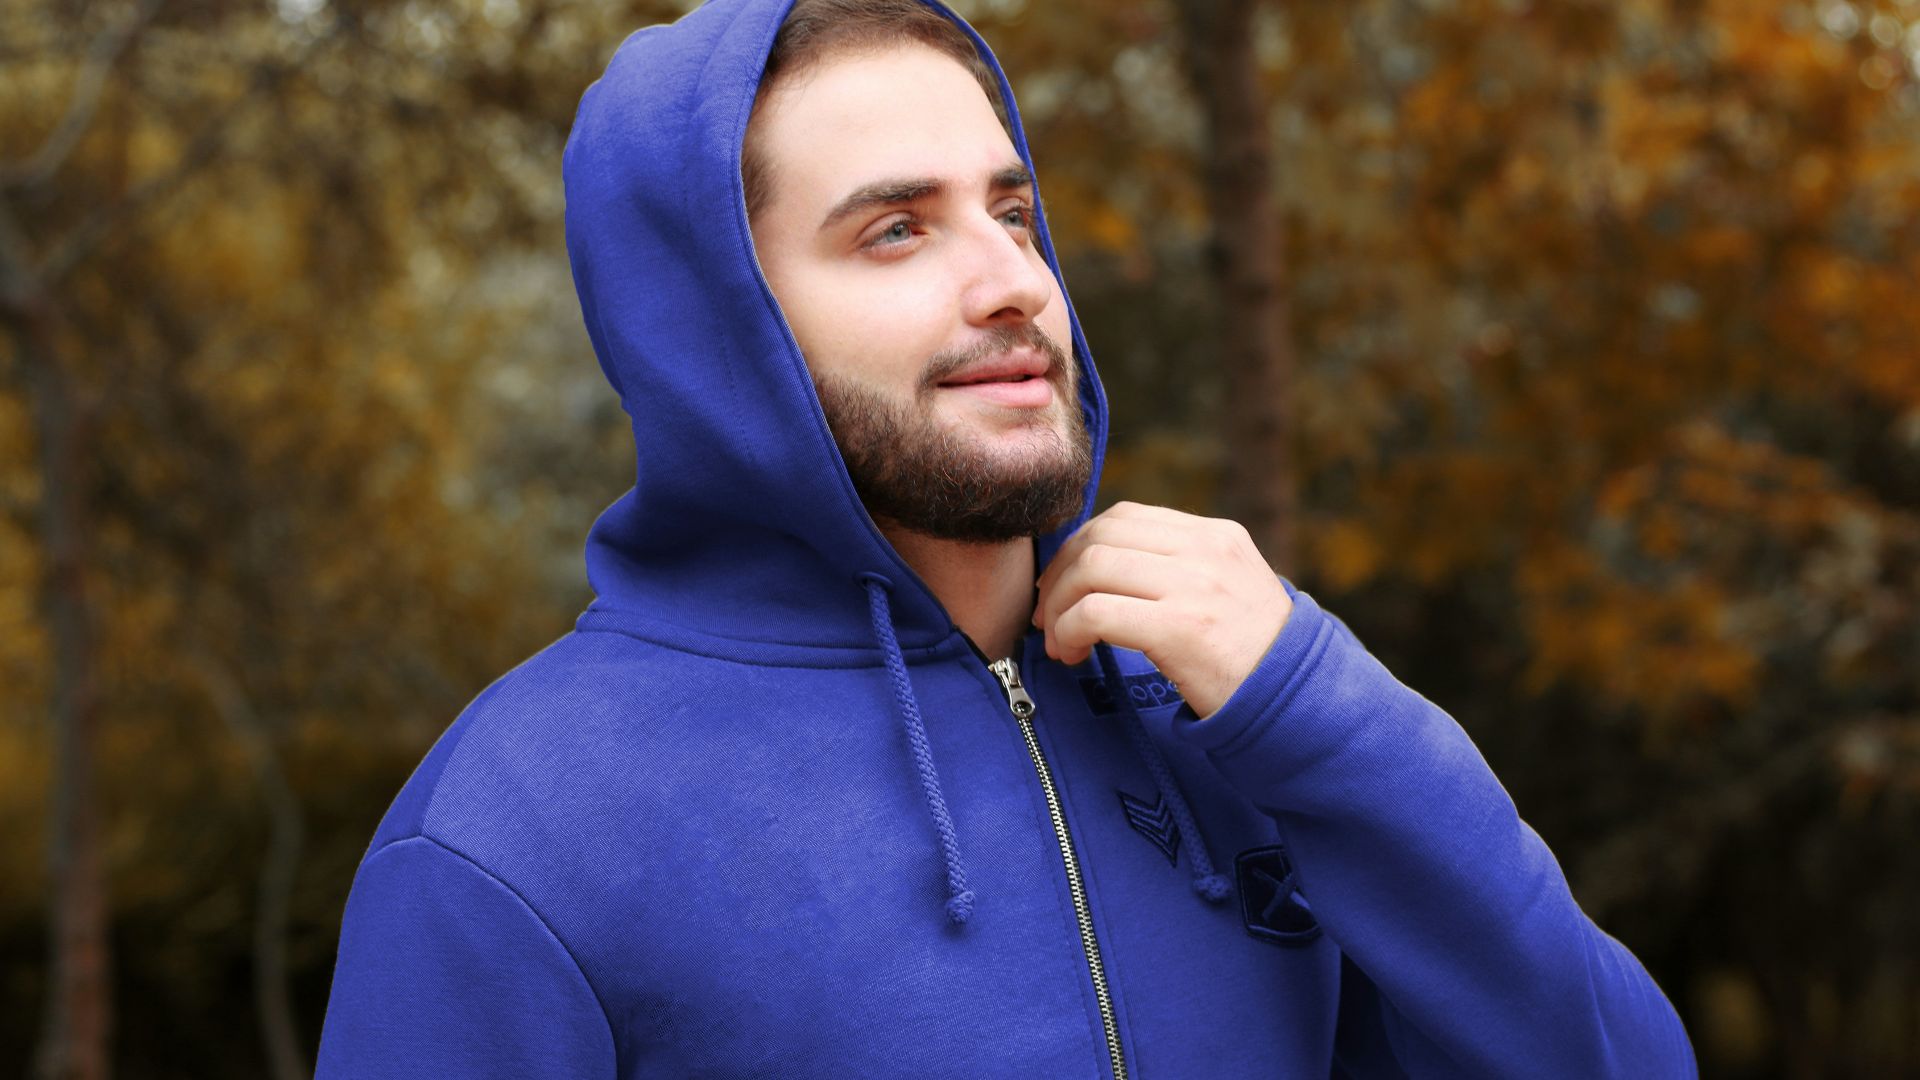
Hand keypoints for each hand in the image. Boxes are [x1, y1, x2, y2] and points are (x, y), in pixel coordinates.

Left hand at [1032, 501, 1292, 717]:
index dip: (1081, 548)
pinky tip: (1072, 654)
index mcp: (1217, 536)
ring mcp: (1195, 586)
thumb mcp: (1232, 592)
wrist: (1301, 705)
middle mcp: (1206, 551)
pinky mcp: (1180, 628)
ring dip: (1059, 607)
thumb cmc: (1255, 660)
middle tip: (1049, 616)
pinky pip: (1094, 613)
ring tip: (1060, 642)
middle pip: (1100, 536)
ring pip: (1091, 569)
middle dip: (1060, 575)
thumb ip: (1181, 569)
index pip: (1126, 517)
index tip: (1065, 586)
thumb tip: (1103, 568)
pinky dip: (1068, 631)